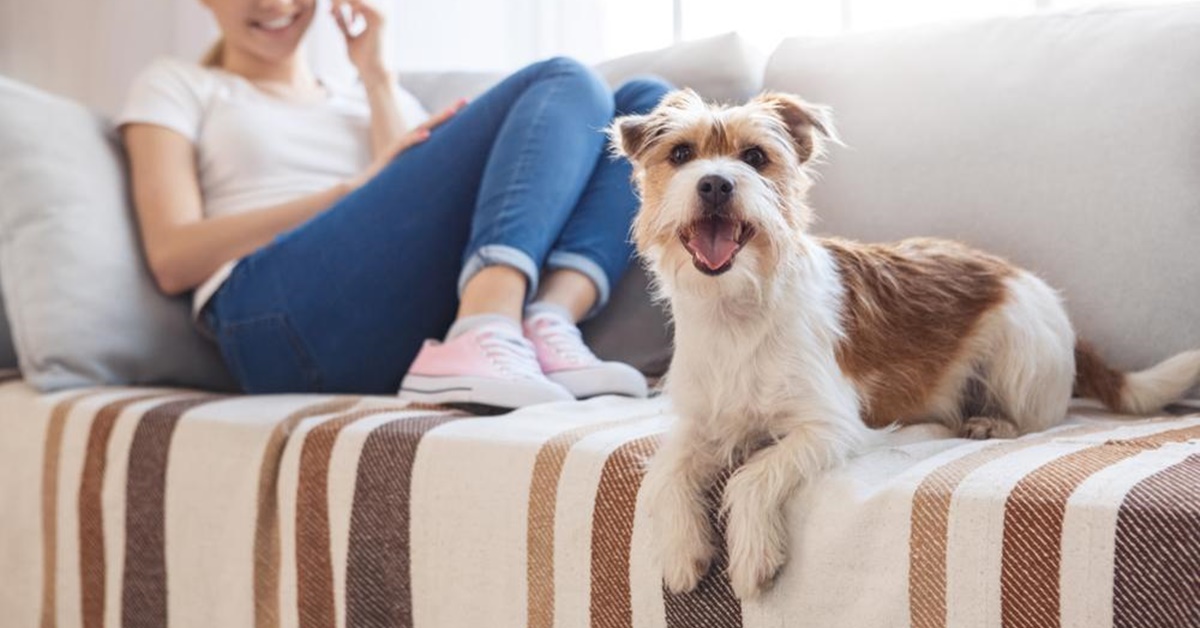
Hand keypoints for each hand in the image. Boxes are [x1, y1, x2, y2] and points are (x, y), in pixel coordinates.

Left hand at [332, 0, 387, 79]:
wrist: (373, 72)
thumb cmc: (363, 60)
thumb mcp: (350, 39)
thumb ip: (343, 26)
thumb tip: (334, 14)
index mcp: (375, 16)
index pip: (357, 0)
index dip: (341, 2)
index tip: (330, 9)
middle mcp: (381, 12)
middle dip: (340, 0)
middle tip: (329, 7)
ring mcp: (381, 14)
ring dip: (340, 1)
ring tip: (331, 8)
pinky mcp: (378, 17)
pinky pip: (358, 1)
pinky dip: (344, 3)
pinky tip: (335, 10)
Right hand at [346, 99, 468, 190]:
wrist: (360, 189)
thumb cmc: (385, 184)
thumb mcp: (408, 175)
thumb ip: (421, 170)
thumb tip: (440, 177)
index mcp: (412, 147)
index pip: (433, 130)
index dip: (448, 119)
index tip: (464, 108)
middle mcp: (406, 143)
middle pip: (430, 124)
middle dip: (448, 112)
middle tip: (465, 100)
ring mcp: (398, 148)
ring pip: (419, 130)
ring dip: (436, 121)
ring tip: (452, 111)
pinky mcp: (390, 156)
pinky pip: (403, 146)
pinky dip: (415, 139)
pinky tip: (427, 134)